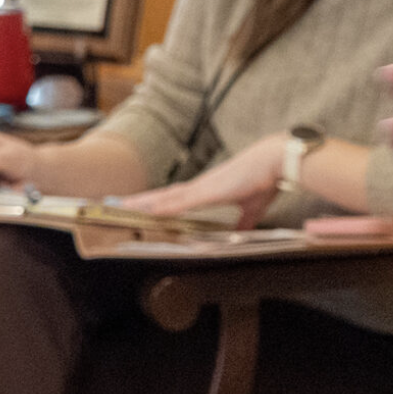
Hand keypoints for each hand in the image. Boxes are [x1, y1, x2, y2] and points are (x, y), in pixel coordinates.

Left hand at [120, 134, 284, 228]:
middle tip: (117, 205)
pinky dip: (162, 206)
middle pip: (164, 195)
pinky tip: (147, 210)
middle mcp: (201, 186)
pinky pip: (179, 202)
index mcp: (210, 190)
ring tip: (121, 207)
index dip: (159, 201)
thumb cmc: (266, 178)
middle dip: (142, 201)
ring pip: (166, 197)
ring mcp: (202, 187)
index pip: (178, 197)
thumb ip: (244, 220)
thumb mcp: (253, 206)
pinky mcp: (208, 191)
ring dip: (143, 203)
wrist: (275, 160)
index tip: (141, 206)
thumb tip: (242, 232)